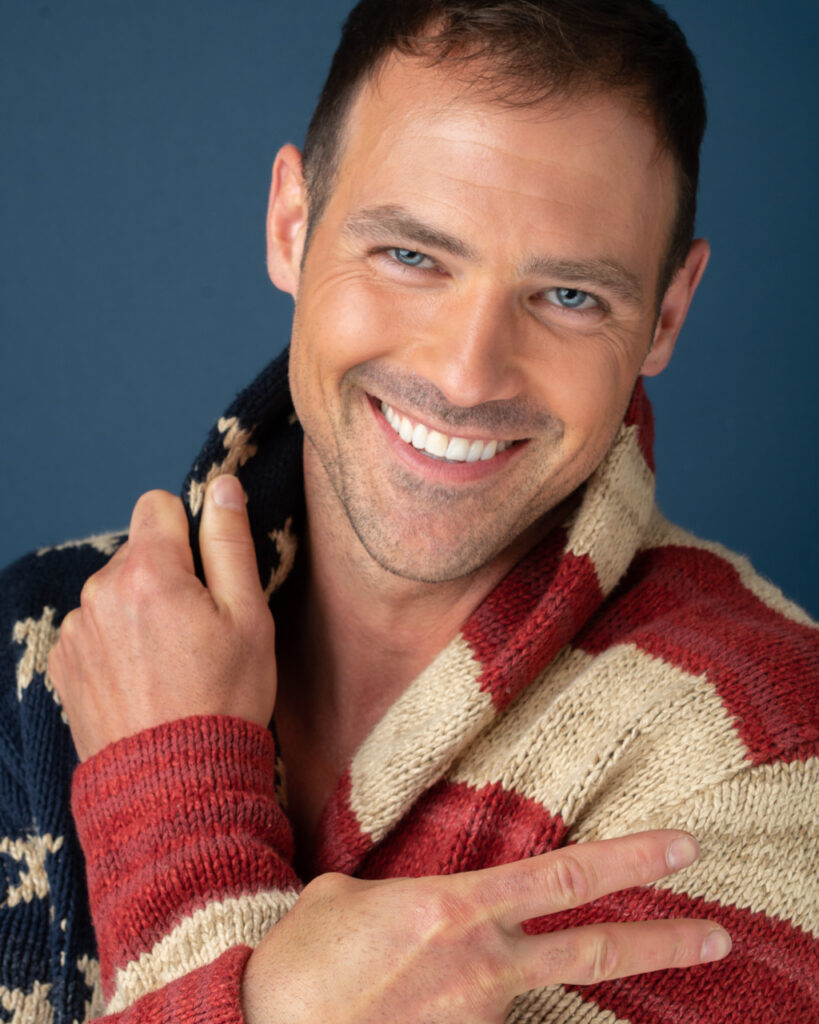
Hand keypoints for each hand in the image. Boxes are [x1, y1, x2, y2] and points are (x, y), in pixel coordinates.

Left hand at [49, 476, 276, 759]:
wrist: (175, 785)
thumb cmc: (224, 699)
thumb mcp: (249, 617)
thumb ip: (231, 543)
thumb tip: (223, 486)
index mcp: (149, 571)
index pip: (158, 504)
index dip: (189, 530)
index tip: (207, 573)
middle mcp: (100, 591)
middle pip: (138, 552)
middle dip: (167, 575)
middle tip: (197, 631)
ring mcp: (76, 629)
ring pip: (116, 590)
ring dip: (140, 609)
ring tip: (170, 662)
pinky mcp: (62, 662)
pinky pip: (94, 626)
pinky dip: (116, 641)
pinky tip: (142, 679)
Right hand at [241, 830, 729, 1023]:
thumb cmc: (300, 960)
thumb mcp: (344, 899)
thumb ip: (393, 895)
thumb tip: (400, 908)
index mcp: (455, 907)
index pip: (564, 877)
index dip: (631, 861)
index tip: (681, 848)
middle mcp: (480, 963)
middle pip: (593, 952)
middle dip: (664, 942)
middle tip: (716, 932)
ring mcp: (475, 1017)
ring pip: (534, 995)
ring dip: (537, 983)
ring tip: (488, 974)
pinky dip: (484, 1014)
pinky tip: (435, 1002)